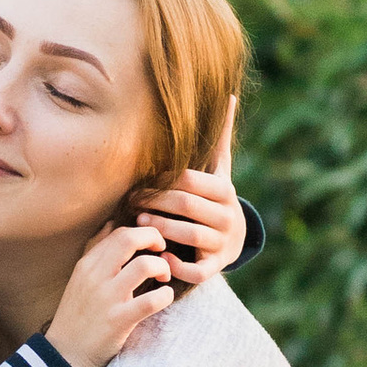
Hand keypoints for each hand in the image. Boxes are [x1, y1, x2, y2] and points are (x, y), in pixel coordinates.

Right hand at [47, 216, 176, 366]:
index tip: (151, 244)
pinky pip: (151, 301)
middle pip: (130, 238)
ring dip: (162, 267)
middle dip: (154, 239)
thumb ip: (96, 251)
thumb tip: (112, 223)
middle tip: (163, 251)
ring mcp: (107, 298)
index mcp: (87, 264)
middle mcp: (95, 276)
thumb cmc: (77, 315)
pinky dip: (165, 296)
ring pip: (144, 265)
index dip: (142, 232)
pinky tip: (164, 298)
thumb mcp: (80, 278)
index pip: (118, 231)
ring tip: (163, 277)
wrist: (65, 355)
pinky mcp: (119, 320)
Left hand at [137, 112, 245, 283]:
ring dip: (161, 229)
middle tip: (132, 201)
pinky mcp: (215, 267)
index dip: (162, 180)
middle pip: (186, 206)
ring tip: (138, 224)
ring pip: (191, 237)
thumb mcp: (219, 169)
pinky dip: (177, 266)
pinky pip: (197, 271)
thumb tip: (229, 95)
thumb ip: (218, 137)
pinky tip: (159, 257)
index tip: (139, 181)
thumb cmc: (214, 197)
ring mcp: (222, 243)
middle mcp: (227, 216)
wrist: (234, 238)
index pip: (190, 180)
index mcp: (224, 190)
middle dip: (156, 203)